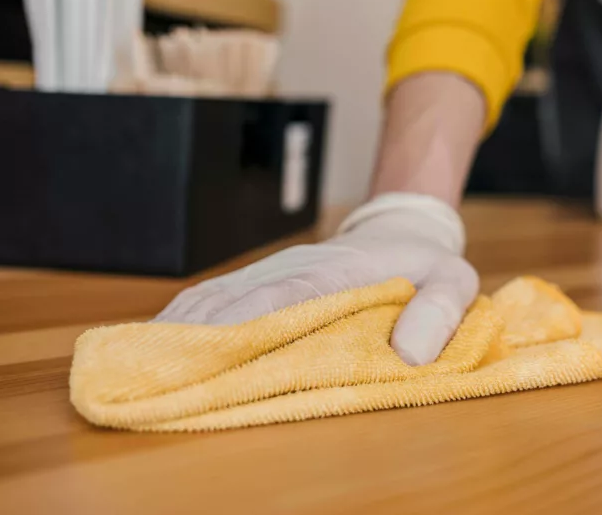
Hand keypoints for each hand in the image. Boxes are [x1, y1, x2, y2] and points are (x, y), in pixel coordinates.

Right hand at [153, 193, 478, 364]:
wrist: (404, 228)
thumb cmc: (428, 264)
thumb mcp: (455, 282)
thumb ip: (441, 311)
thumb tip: (412, 354)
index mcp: (340, 271)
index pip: (288, 295)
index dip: (249, 322)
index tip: (211, 351)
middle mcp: (296, 268)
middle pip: (237, 300)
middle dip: (198, 336)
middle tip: (158, 372)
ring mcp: (274, 273)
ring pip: (216, 299)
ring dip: (182, 331)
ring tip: (146, 366)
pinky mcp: (263, 282)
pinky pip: (216, 300)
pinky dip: (187, 323)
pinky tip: (162, 347)